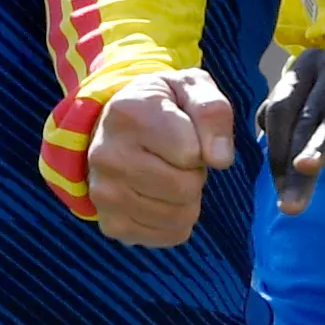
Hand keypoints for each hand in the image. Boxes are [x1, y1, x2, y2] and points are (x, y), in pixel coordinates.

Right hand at [83, 70, 240, 246]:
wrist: (118, 126)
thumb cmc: (164, 106)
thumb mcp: (192, 88)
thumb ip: (213, 112)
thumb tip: (220, 159)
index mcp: (127, 113)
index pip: (190, 152)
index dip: (199, 143)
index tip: (183, 131)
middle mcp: (107, 155)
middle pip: (185, 188)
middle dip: (194, 173)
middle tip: (177, 157)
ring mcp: (104, 194)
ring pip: (180, 215)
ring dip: (187, 197)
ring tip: (167, 173)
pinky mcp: (112, 224)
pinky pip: (170, 235)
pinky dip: (177, 220)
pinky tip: (160, 195)